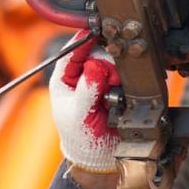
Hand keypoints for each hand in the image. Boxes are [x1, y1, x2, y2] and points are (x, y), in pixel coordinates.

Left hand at [48, 32, 119, 172]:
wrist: (100, 155)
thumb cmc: (81, 138)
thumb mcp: (79, 114)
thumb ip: (87, 91)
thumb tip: (95, 67)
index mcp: (63, 80)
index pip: (70, 53)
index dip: (82, 42)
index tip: (94, 33)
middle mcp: (81, 77)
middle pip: (95, 54)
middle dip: (104, 63)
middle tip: (109, 79)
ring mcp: (98, 82)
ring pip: (111, 63)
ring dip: (115, 75)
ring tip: (112, 93)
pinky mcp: (114, 88)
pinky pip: (122, 76)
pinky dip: (124, 82)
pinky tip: (120, 95)